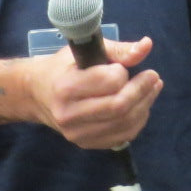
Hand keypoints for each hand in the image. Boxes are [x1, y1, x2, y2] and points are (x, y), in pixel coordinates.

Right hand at [29, 37, 162, 149]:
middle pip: (119, 107)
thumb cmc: (62, 68)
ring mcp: (77, 134)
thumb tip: (147, 45)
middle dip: (142, 90)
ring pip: (125, 124)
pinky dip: (138, 120)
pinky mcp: (86, 144)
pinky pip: (123, 137)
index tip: (122, 67)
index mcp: (66, 88)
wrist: (37, 94)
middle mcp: (69, 115)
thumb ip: (117, 50)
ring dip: (145, 105)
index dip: (123, 72)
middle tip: (153, 76)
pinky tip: (142, 106)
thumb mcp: (84, 51)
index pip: (109, 82)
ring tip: (152, 88)